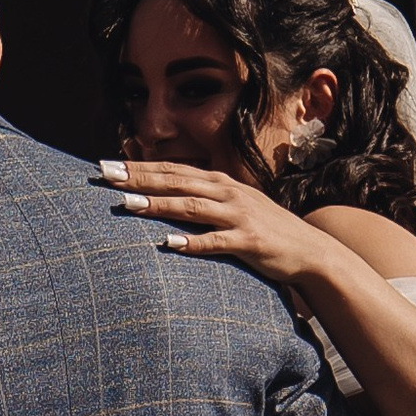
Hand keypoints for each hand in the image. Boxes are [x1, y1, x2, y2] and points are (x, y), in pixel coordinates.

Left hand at [96, 156, 326, 287]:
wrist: (310, 250)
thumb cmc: (264, 229)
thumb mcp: (233, 206)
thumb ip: (202, 199)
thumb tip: (165, 194)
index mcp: (220, 183)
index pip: (172, 170)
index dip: (139, 166)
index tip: (106, 165)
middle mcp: (227, 193)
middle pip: (176, 182)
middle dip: (139, 177)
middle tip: (105, 175)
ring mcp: (238, 216)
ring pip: (191, 207)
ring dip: (159, 205)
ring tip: (128, 204)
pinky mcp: (248, 242)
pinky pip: (215, 242)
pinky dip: (191, 242)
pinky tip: (168, 244)